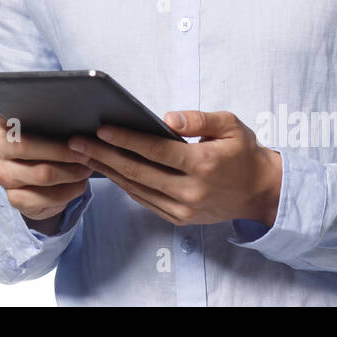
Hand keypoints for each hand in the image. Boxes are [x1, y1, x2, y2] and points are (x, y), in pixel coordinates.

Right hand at [0, 100, 92, 234]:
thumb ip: (50, 114)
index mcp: (4, 123)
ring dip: (71, 172)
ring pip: (42, 174)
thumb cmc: (51, 148)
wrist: (45, 188)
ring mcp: (3, 174)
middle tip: (86, 151)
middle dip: (62, 150)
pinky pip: (46, 197)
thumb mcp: (49, 129)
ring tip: (88, 167)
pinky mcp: (14, 198)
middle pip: (26, 146)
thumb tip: (74, 95)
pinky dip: (69, 191)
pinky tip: (79, 184)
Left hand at [66, 110, 281, 227]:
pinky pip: (144, 200)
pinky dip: (123, 185)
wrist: (260, 192)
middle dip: (104, 155)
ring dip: (107, 171)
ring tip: (83, 154)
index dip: (126, 139)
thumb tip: (168, 118)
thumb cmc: (243, 153)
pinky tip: (107, 170)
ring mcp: (183, 209)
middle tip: (76, 142)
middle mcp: (191, 190)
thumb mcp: (230, 126)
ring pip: (136, 189)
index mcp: (203, 164)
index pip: (156, 150)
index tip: (100, 128)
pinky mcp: (179, 219)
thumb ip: (200, 119)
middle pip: (138, 172)